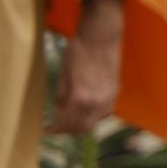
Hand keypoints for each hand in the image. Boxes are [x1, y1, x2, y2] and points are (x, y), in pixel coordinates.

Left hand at [50, 0, 124, 134]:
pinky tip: (86, 107)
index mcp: (81, 98)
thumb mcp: (63, 75)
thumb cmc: (79, 52)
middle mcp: (98, 102)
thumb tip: (60, 111)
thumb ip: (62, 97)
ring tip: (71, 117)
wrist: (101, 37)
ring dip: (82, 123)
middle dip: (70, 130)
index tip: (49, 129)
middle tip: (59, 126)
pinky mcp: (116, 92)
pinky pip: (104, 112)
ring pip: (95, 121)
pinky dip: (93, 115)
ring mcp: (110, 98)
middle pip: (84, 128)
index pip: (68, 124)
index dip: (56, 129)